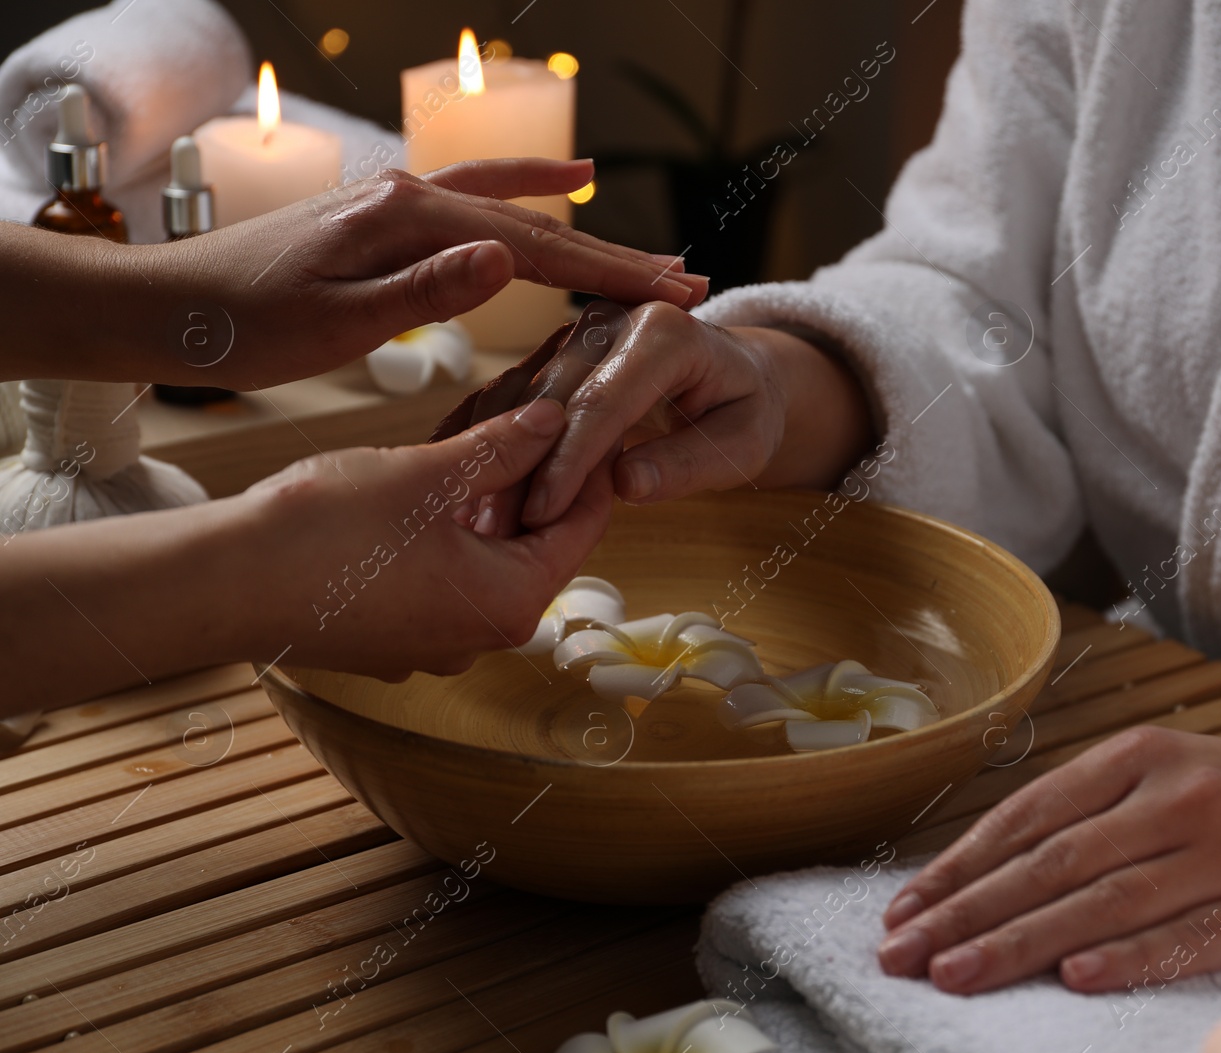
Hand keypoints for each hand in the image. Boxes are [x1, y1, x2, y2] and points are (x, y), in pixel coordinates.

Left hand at [140, 159, 709, 389]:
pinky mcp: (387, 217)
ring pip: (512, 213)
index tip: (672, 292)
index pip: (530, 251)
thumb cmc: (241, 326)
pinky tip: (560, 191)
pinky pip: (474, 199)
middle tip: (689, 280)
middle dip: (615, 258)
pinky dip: (524, 196)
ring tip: (648, 251)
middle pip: (535, 228)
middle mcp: (410, 196)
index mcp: (406, 220)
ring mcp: (398, 200)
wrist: (164, 307)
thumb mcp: (332, 322)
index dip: (607, 275)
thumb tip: (506, 259)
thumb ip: (422, 291)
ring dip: (582, 233)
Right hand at [240, 397, 613, 679]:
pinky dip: (447, 527)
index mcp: (511, 604)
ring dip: (489, 497)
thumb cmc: (324, 531)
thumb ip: (502, 447)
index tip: (596, 414)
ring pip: (484, 555)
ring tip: (489, 432)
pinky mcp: (391, 635)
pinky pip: (440, 573)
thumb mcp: (429, 473)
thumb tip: (556, 421)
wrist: (219, 584)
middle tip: (541, 412)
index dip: (592, 462)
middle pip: (535, 540)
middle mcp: (481, 636)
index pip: (583, 524)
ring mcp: (433, 642)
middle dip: (536, 474)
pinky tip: (434, 479)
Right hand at [427, 299, 872, 536]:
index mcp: (666, 331)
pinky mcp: (555, 351)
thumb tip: (627, 483)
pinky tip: (466, 490)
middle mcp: (612, 317)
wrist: (738, 375)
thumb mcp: (745, 445)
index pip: (606, 400)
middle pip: (551, 396)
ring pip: (520, 395)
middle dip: (521, 466)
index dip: (571, 461)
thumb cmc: (747, 412)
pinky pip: (512, 395)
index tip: (543, 514)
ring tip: (475, 520)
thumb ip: (690, 463)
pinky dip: (488, 442)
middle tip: (491, 529)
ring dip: (493, 458)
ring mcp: (577, 330)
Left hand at [876, 692, 1220, 994]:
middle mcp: (1178, 795)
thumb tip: (988, 869)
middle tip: (902, 953)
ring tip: (955, 973)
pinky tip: (1074, 979)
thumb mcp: (1172, 770)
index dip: (959, 865)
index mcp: (1142, 756)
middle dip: (966, 912)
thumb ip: (1092, 811)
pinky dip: (1129, 958)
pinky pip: (1189, 936)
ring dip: (1021, 944)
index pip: (1028, 816)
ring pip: (1104, 902)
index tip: (902, 909)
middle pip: (1052, 863)